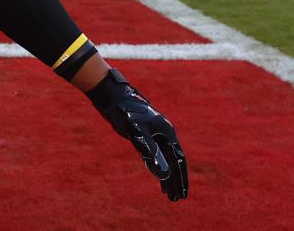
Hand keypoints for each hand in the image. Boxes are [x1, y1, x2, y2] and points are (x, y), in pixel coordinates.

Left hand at [87, 68, 187, 200]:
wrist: (110, 95)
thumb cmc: (124, 111)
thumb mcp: (137, 133)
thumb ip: (151, 152)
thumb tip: (163, 174)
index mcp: (166, 132)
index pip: (179, 159)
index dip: (181, 177)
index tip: (182, 193)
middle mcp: (163, 133)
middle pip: (173, 161)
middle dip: (175, 181)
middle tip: (176, 199)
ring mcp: (154, 134)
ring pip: (165, 159)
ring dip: (167, 176)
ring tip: (168, 194)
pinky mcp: (144, 135)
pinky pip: (156, 155)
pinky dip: (157, 167)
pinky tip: (158, 177)